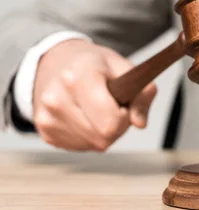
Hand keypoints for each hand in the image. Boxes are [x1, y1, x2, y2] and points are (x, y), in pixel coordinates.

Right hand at [33, 39, 156, 151]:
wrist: (59, 63)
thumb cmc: (96, 65)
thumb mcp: (125, 68)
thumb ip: (143, 93)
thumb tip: (139, 123)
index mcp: (78, 76)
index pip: (110, 122)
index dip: (125, 116)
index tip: (123, 103)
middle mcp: (56, 98)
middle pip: (104, 137)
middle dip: (117, 125)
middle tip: (113, 105)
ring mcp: (47, 117)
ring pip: (94, 144)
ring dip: (104, 132)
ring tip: (98, 109)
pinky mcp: (45, 132)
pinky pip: (82, 146)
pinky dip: (90, 136)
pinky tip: (86, 116)